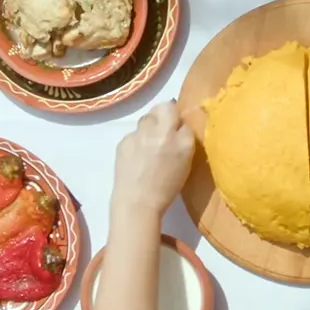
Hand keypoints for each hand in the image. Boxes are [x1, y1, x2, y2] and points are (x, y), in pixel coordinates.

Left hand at [111, 100, 194, 216]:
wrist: (137, 203)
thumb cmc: (166, 189)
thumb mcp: (185, 164)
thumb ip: (183, 142)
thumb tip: (178, 128)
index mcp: (183, 141)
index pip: (185, 120)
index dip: (181, 126)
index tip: (179, 135)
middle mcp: (163, 133)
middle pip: (166, 107)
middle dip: (166, 114)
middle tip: (164, 129)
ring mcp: (141, 135)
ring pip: (148, 117)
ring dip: (150, 125)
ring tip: (149, 143)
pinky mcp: (124, 140)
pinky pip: (134, 133)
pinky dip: (137, 140)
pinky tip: (136, 155)